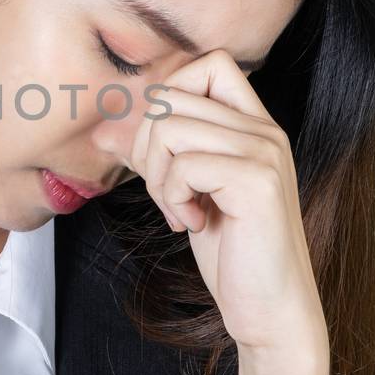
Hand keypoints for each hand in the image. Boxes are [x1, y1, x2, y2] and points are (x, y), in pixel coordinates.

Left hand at [129, 49, 327, 359]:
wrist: (271, 310)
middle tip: (165, 192)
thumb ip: (161, 155)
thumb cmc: (232, 254)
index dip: (170, 96)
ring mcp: (265, 152)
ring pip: (171, 126)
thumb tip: (103, 132)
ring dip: (157, 175)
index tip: (163, 152)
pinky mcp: (257, 181)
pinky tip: (193, 224)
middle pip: (174, 95)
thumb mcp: (189, 193)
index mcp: (255, 126)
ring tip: (178, 210)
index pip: (209, 63)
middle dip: (148, 145)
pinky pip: (184, 164)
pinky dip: (173, 197)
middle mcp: (266, 131)